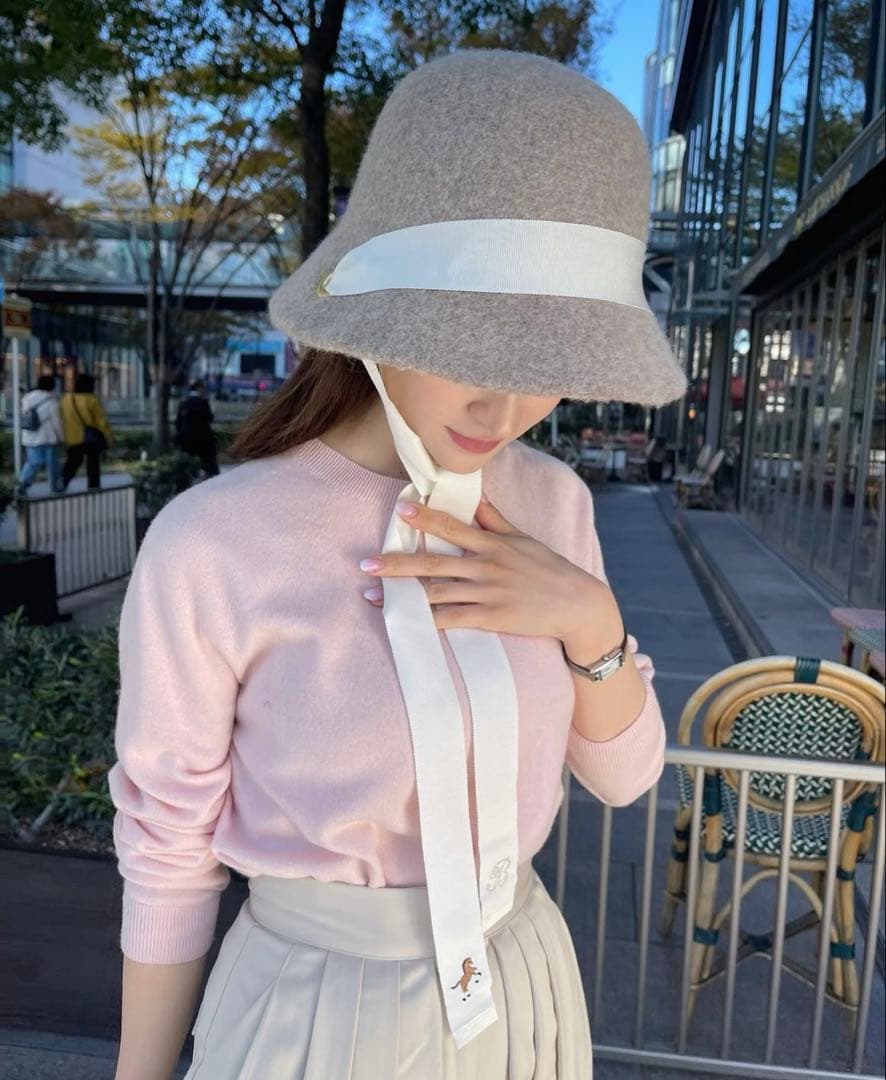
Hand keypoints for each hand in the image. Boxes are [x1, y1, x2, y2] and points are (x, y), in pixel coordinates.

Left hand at [360, 495, 620, 647]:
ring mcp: (487, 594)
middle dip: (397, 563)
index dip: (425, 518)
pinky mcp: (491, 619)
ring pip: (437, 593)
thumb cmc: (550, 570)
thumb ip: (495, 520)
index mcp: (492, 544)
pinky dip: (427, 620)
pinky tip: (406, 621)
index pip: (453, 527)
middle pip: (434, 563)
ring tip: (372, 594)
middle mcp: (486, 567)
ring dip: (402, 595)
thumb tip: (476, 497)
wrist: (578, 605)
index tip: (400, 510)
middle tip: (365, 563)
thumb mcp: (523, 540)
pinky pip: (452, 619)